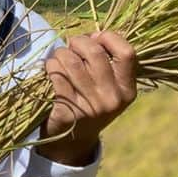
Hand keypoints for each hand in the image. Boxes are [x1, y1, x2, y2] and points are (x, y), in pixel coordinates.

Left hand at [38, 31, 137, 165]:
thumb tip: (94, 34)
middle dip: (79, 42)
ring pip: (71, 61)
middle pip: (95, 53)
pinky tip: (51, 70)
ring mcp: (89, 107)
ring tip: (60, 58)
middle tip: (72, 46)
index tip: (97, 37)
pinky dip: (50, 66)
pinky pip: (56, 74)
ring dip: (61, 53)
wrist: (73, 141)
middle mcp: (111, 100)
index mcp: (127, 91)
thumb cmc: (91, 102)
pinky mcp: (67, 111)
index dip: (110, 38)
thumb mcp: (110, 87)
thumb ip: (108, 61)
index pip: (127, 54)